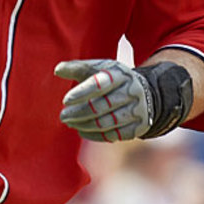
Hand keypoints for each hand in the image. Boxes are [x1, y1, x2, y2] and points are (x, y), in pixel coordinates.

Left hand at [55, 58, 192, 141]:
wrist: (146, 94)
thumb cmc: (113, 80)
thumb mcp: (99, 69)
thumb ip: (78, 68)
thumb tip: (57, 70)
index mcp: (120, 74)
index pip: (100, 84)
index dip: (82, 92)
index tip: (66, 100)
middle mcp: (131, 91)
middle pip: (101, 106)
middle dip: (79, 113)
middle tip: (63, 116)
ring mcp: (137, 110)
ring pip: (106, 122)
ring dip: (84, 125)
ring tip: (71, 123)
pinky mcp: (138, 127)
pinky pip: (113, 135)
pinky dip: (95, 135)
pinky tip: (82, 131)